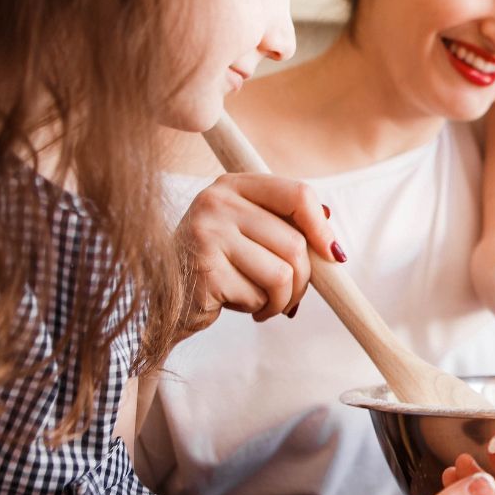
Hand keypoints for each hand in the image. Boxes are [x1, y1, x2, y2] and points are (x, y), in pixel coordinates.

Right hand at [175, 174, 339, 331]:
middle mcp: (217, 202)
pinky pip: (257, 297)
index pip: (298, 194)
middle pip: (295, 244)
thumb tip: (332, 235)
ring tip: (264, 303)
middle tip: (289, 297)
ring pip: (282, 273)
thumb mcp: (248, 233)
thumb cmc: (215, 265)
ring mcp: (207, 234)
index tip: (333, 254)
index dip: (322, 227)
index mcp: (233, 185)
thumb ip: (284, 226)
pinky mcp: (204, 270)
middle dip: (302, 281)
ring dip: (281, 300)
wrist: (161, 299)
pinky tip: (236, 304)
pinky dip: (257, 308)